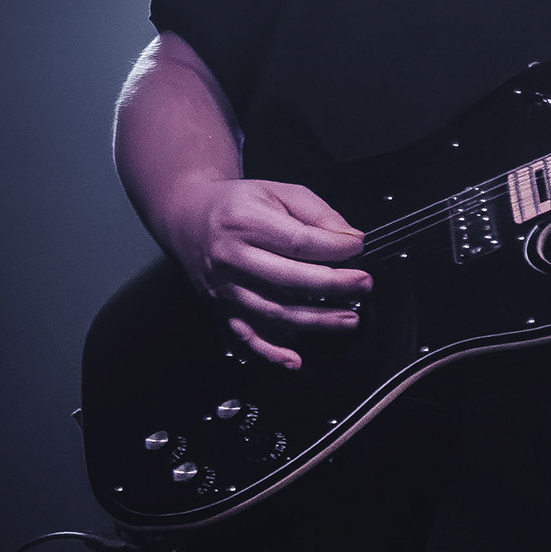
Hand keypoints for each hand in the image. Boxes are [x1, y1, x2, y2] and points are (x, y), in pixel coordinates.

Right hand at [167, 176, 366, 369]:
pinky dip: (270, 352)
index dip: (334, 248)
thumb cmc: (237, 204)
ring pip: (274, 312)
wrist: (186, 218)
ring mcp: (224, 287)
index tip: (358, 247)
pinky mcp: (221, 308)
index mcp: (244, 222)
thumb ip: (317, 212)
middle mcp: (230, 257)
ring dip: (316, 321)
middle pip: (289, 279)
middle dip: (334, 285)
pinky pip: (246, 336)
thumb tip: (351, 238)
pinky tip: (295, 359)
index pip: (297, 242)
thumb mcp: (278, 191)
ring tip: (349, 318)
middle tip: (364, 284)